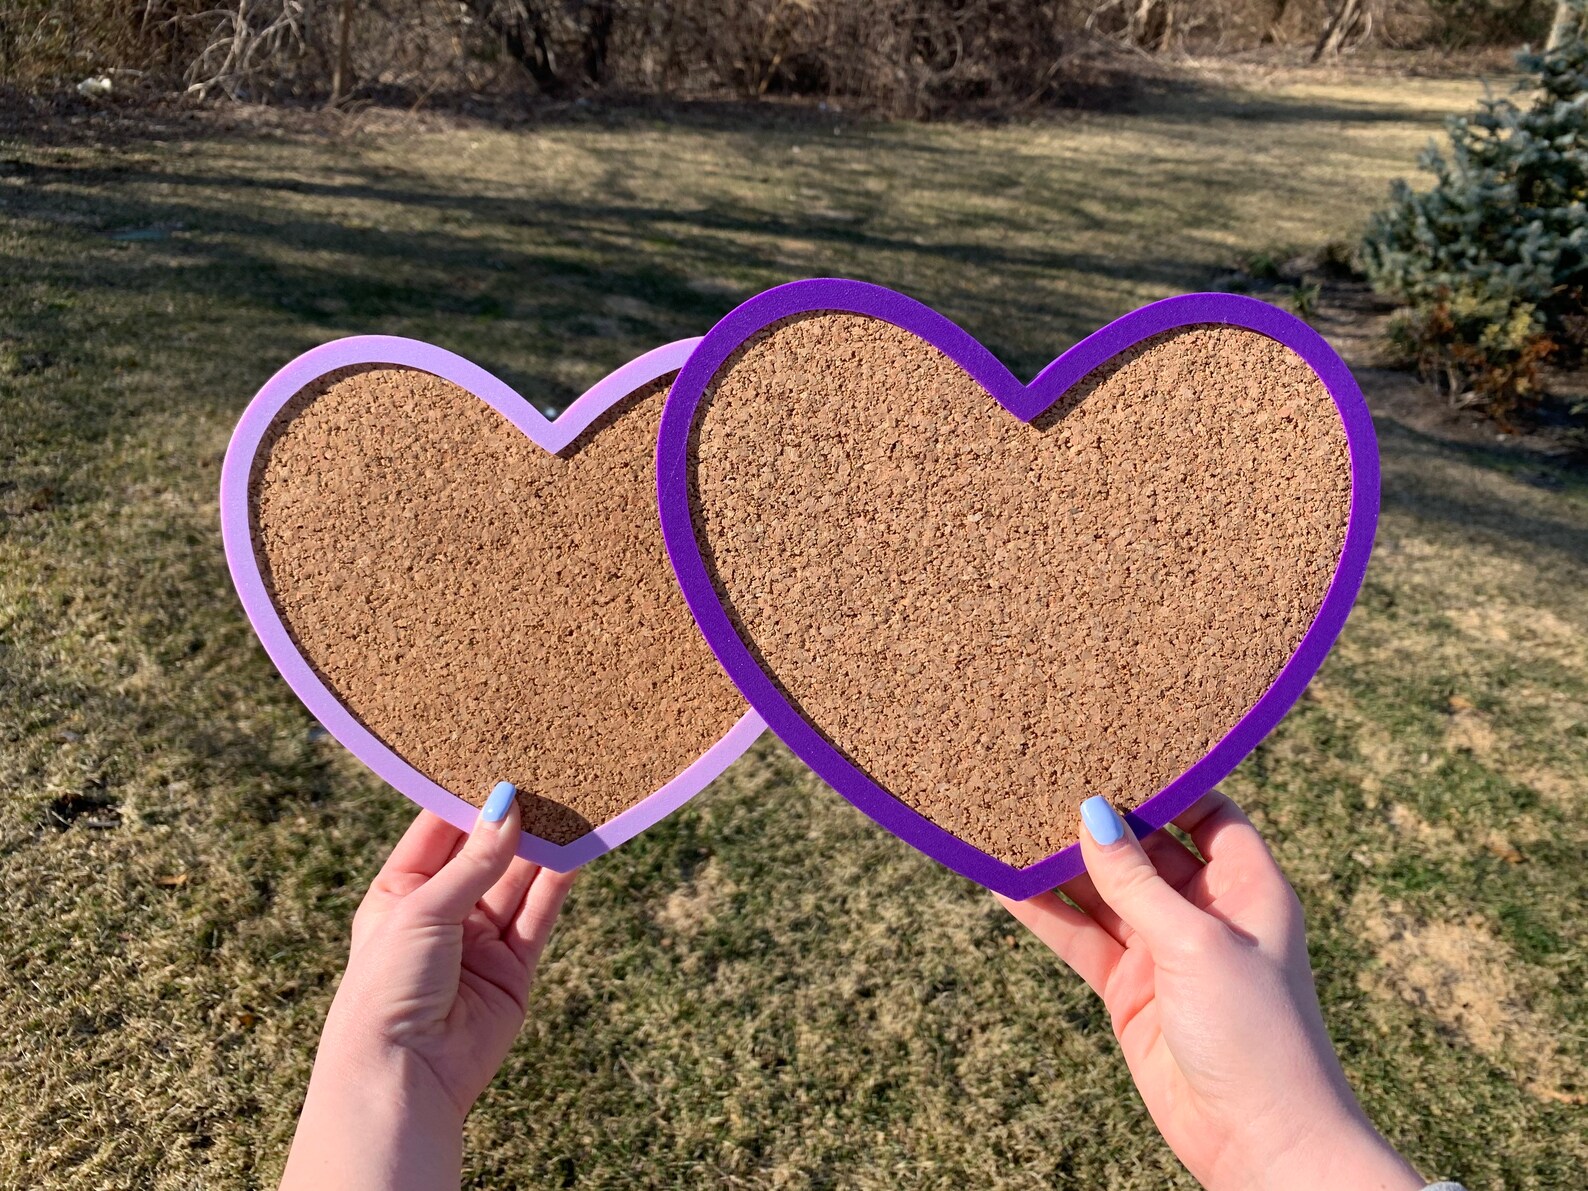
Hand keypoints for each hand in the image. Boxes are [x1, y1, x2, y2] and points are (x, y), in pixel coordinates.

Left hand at [282, 786, 574, 1190]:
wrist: (403, 1077)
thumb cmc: (388, 987)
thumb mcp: (423, 910)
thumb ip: (473, 860)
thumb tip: (507, 803)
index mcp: (400, 892)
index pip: (437, 830)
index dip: (468, 797)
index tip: (500, 754)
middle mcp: (441, 912)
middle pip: (484, 852)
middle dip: (513, 818)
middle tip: (548, 770)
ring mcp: (479, 940)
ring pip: (518, 879)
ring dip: (543, 845)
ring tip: (573, 799)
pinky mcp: (514, 967)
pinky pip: (540, 912)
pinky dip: (560, 880)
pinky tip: (579, 847)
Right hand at [999, 793, 1424, 1190]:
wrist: (1260, 1142)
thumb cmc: (1257, 1034)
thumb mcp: (1196, 943)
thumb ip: (1136, 880)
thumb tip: (1091, 813)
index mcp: (1246, 886)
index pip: (1207, 811)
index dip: (1165, 780)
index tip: (1114, 743)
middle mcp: (1205, 911)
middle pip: (1144, 846)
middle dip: (1099, 817)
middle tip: (1044, 772)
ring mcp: (1163, 950)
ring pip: (1102, 891)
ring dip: (1061, 863)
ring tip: (1008, 817)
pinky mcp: (1129, 990)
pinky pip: (1079, 938)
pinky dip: (1044, 912)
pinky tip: (1003, 882)